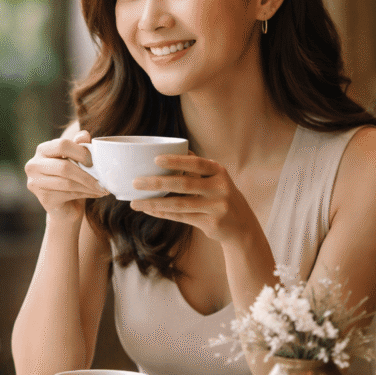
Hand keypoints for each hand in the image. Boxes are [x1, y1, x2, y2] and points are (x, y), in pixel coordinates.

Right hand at [24, 130, 108, 222]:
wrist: (66, 208)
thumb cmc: (72, 179)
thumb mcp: (77, 160)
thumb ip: (79, 146)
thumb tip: (84, 135)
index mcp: (42, 150)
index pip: (62, 145)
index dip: (81, 152)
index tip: (94, 161)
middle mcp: (33, 165)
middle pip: (64, 166)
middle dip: (87, 173)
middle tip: (103, 179)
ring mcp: (35, 182)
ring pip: (68, 182)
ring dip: (89, 185)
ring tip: (103, 187)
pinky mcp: (43, 198)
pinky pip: (68, 194)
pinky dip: (86, 194)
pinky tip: (96, 194)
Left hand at [128, 154, 260, 244]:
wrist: (241, 225)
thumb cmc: (220, 195)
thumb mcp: (215, 178)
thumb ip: (197, 167)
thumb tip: (175, 149)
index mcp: (219, 172)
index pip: (197, 164)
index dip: (177, 161)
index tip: (156, 159)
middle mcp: (220, 188)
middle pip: (184, 184)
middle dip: (158, 183)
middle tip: (136, 182)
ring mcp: (217, 207)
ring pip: (179, 204)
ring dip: (154, 203)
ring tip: (134, 202)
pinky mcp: (211, 223)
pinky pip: (181, 217)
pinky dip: (162, 213)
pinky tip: (147, 210)